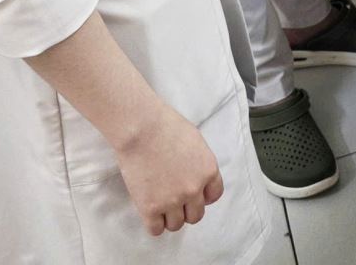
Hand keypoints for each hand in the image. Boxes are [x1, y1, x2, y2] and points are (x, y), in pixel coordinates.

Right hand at [114, 100, 224, 235]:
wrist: (141, 129)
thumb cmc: (166, 126)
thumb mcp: (196, 142)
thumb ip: (199, 163)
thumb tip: (195, 175)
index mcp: (208, 171)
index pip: (214, 196)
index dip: (202, 196)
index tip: (193, 194)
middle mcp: (194, 189)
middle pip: (196, 215)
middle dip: (186, 209)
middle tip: (174, 200)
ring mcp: (173, 201)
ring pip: (176, 225)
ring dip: (169, 217)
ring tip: (160, 205)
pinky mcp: (150, 208)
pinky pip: (156, 230)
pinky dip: (153, 224)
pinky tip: (149, 213)